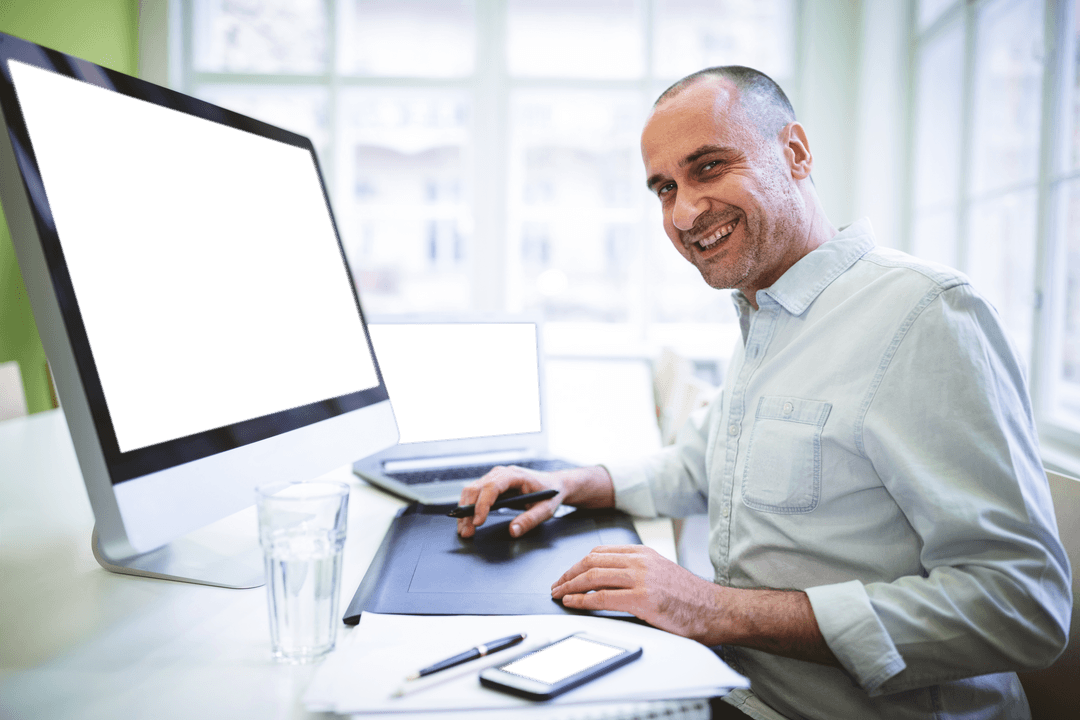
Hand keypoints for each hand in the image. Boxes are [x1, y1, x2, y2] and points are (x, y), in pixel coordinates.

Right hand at [456, 464, 615, 538]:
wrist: (554, 484)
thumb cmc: (550, 494)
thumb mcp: (546, 509)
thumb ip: (530, 520)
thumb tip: (512, 531)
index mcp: (515, 475)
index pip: (492, 487)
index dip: (483, 505)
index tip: (478, 522)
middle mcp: (501, 473)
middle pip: (476, 488)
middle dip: (468, 511)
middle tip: (467, 532)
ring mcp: (494, 477)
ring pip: (471, 490)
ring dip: (464, 511)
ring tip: (464, 530)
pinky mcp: (491, 484)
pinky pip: (474, 493)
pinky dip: (468, 508)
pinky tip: (466, 522)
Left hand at [550, 545, 723, 644]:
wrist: (716, 610)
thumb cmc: (690, 598)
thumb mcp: (661, 573)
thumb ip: (636, 571)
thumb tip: (605, 581)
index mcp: (643, 552)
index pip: (600, 552)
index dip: (578, 564)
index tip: (566, 574)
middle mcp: (641, 561)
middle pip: (591, 561)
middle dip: (568, 574)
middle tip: (556, 586)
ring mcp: (642, 579)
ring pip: (593, 576)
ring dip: (570, 586)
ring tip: (559, 595)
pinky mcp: (643, 599)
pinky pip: (602, 598)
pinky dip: (582, 601)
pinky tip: (573, 604)